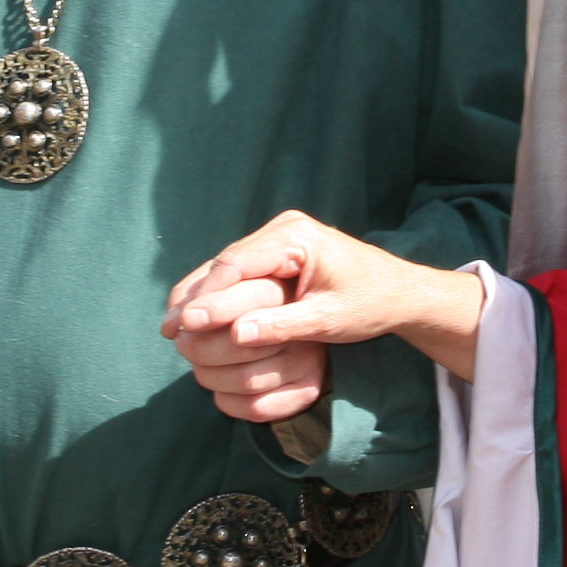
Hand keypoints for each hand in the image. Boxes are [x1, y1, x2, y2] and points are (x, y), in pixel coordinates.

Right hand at [162, 212, 483, 422]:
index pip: (238, 264)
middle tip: (167, 330)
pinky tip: (194, 317)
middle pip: (225, 263)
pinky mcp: (274, 253)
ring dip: (200, 296)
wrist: (398, 291)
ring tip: (171, 326)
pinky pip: (236, 272)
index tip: (185, 324)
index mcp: (296, 236)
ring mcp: (276, 239)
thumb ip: (283, 325)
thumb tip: (237, 336)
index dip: (208, 296)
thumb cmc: (370, 304)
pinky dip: (216, 293)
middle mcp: (281, 230)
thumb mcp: (329, 320)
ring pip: (225, 267)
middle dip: (196, 297)